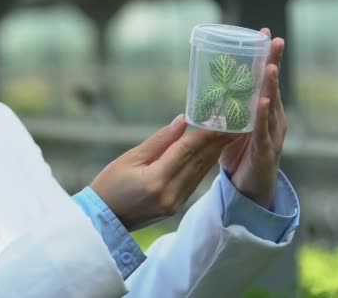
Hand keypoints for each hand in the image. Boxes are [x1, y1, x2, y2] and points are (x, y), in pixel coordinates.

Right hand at [91, 115, 237, 231]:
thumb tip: (182, 121)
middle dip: (216, 140)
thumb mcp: (129, 158)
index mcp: (156, 180)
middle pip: (198, 161)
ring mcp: (175, 203)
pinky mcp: (176, 207)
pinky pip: (194, 181)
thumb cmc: (109, 185)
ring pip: (200, 172)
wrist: (103, 220)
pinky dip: (203, 165)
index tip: (221, 117)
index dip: (205, 132)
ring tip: (227, 133)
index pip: (187, 150)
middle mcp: (171, 193)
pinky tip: (211, 152)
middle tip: (234, 121)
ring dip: (214, 152)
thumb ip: (159, 141)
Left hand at [219, 28, 287, 208]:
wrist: (251, 188)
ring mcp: (271, 134)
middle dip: (272, 63)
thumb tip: (205, 89)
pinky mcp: (264, 152)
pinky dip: (261, 117)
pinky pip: (262, 132)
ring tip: (269, 66)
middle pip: (271, 87)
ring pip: (270, 106)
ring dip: (269, 86)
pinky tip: (261, 102)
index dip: (264, 57)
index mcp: (262, 110)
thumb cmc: (241, 155)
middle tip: (273, 40)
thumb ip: (223, 108)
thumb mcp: (231, 127)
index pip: (264, 79)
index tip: (262, 34)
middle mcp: (271, 119)